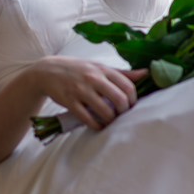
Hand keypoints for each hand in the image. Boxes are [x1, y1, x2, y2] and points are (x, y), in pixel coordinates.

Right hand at [31, 57, 147, 130]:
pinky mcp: (69, 102)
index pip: (128, 86)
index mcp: (103, 69)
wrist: (47, 71)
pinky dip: (96, 126)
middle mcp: (93, 78)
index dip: (133, 100)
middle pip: (119, 100)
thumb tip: (146, 73)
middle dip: (124, 112)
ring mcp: (81, 90)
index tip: (131, 106)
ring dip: (111, 121)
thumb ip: (122, 73)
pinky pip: (87, 118)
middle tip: (122, 116)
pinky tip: (99, 126)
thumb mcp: (99, 67)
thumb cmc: (78, 69)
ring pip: (105, 111)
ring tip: (111, 122)